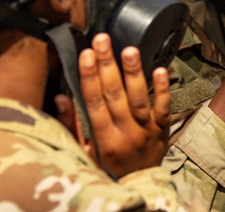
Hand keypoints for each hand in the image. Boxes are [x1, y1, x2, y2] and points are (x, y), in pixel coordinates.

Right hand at [55, 33, 170, 177]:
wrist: (139, 184)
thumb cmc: (107, 167)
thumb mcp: (83, 154)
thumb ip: (72, 126)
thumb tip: (61, 98)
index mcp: (103, 140)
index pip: (94, 104)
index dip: (89, 78)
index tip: (85, 55)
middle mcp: (125, 134)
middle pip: (115, 96)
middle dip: (107, 66)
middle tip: (102, 40)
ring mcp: (147, 130)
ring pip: (139, 98)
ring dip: (133, 73)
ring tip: (128, 50)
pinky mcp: (163, 128)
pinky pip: (164, 107)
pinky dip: (162, 89)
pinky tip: (160, 69)